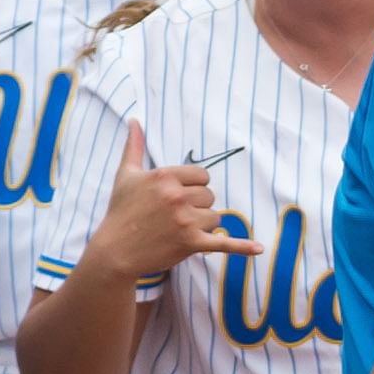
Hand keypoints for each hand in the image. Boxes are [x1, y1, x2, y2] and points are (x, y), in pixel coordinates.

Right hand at [81, 127, 261, 285]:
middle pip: (210, 196)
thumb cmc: (120, 212)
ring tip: (178, 231)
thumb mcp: (126, 175)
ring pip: (215, 218)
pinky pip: (223, 243)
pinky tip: (259, 249)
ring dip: (202, 225)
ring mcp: (186, 221)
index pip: (202, 176)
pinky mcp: (191, 244)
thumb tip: (134, 120)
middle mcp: (177, 196)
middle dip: (197, 206)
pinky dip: (241, 247)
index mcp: (165, 177)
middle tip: (174, 217)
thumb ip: (134, 146)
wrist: (114, 252)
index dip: (193, 186)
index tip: (176, 198)